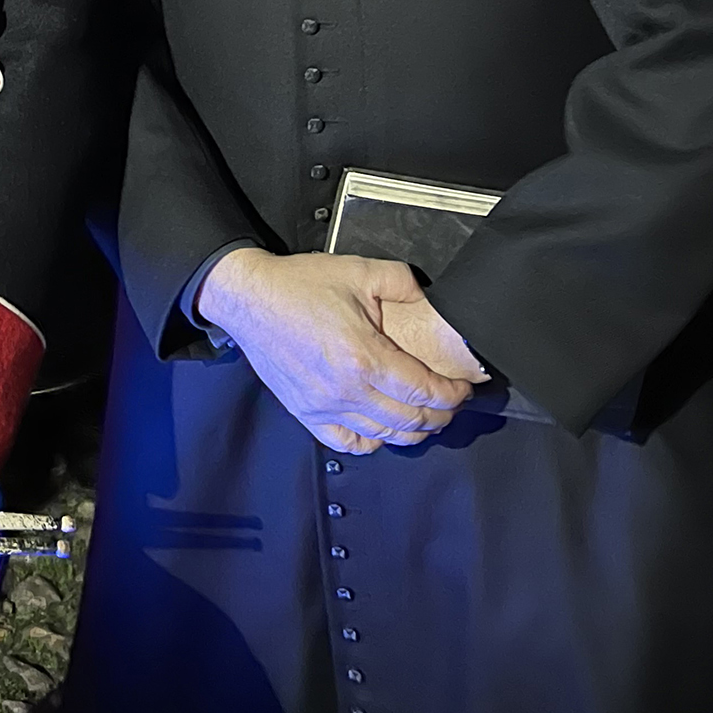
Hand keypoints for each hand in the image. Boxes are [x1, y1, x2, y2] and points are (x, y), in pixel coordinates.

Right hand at [198, 248, 476, 453]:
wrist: (249, 297)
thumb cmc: (299, 284)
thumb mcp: (359, 270)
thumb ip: (403, 282)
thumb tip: (431, 298)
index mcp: (365, 357)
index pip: (424, 392)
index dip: (452, 395)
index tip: (463, 389)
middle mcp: (347, 390)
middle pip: (410, 421)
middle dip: (440, 415)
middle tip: (450, 403)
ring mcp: (325, 406)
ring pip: (384, 436)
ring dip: (413, 432)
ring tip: (425, 417)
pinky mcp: (306, 413)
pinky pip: (348, 442)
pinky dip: (373, 442)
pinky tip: (382, 430)